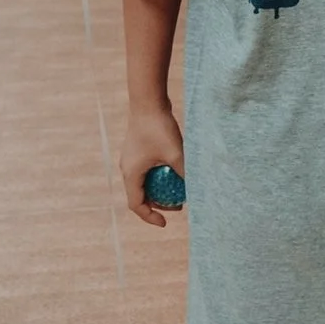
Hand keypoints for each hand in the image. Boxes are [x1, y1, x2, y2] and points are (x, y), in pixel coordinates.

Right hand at [119, 104, 184, 226]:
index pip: (136, 205)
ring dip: (157, 190)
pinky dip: (156, 177)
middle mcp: (127, 168)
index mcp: (131, 174)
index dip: (150, 217)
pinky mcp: (137, 149)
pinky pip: (145, 171)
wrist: (148, 101)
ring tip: (177, 191)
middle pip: (139, 195)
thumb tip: (197, 188)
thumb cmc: (159, 128)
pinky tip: (173, 171)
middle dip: (156, 204)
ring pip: (142, 182)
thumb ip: (184, 172)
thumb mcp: (176, 154)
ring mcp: (131, 158)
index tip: (165, 222)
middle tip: (177, 206)